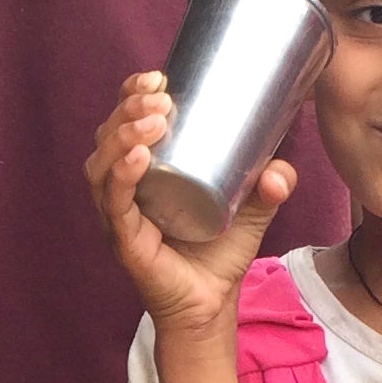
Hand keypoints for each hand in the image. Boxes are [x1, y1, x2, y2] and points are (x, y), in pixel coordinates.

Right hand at [86, 73, 291, 338]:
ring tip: (154, 119)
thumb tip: (280, 170)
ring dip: (122, 135)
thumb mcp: (253, 209)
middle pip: (108, 136)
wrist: (212, 306)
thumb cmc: (219, 253)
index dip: (132, 95)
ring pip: (102, 165)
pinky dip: (121, 177)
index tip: (159, 76)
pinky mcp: (125, 240)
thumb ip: (272, 185)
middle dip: (129, 109)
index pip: (124, 122)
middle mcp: (122, 189)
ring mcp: (119, 216)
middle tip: (160, 97)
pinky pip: (114, 203)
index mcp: (143, 171)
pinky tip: (137, 157)